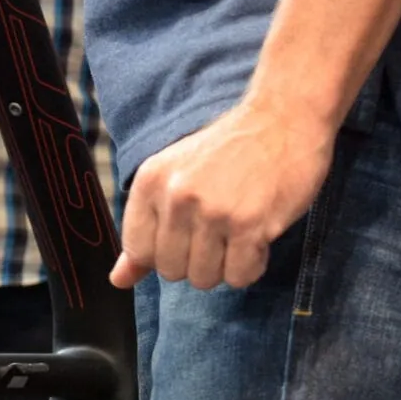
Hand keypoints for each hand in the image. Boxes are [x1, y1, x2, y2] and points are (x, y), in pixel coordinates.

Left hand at [112, 98, 336, 291]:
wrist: (282, 120)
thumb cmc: (227, 150)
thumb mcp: (174, 175)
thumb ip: (145, 227)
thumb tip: (118, 280)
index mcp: (150, 181)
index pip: (138, 250)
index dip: (163, 254)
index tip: (185, 236)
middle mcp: (176, 197)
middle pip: (171, 271)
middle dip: (196, 262)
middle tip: (217, 233)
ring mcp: (213, 212)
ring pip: (205, 279)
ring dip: (225, 266)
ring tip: (238, 233)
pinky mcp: (251, 225)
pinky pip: (241, 276)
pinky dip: (251, 266)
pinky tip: (257, 239)